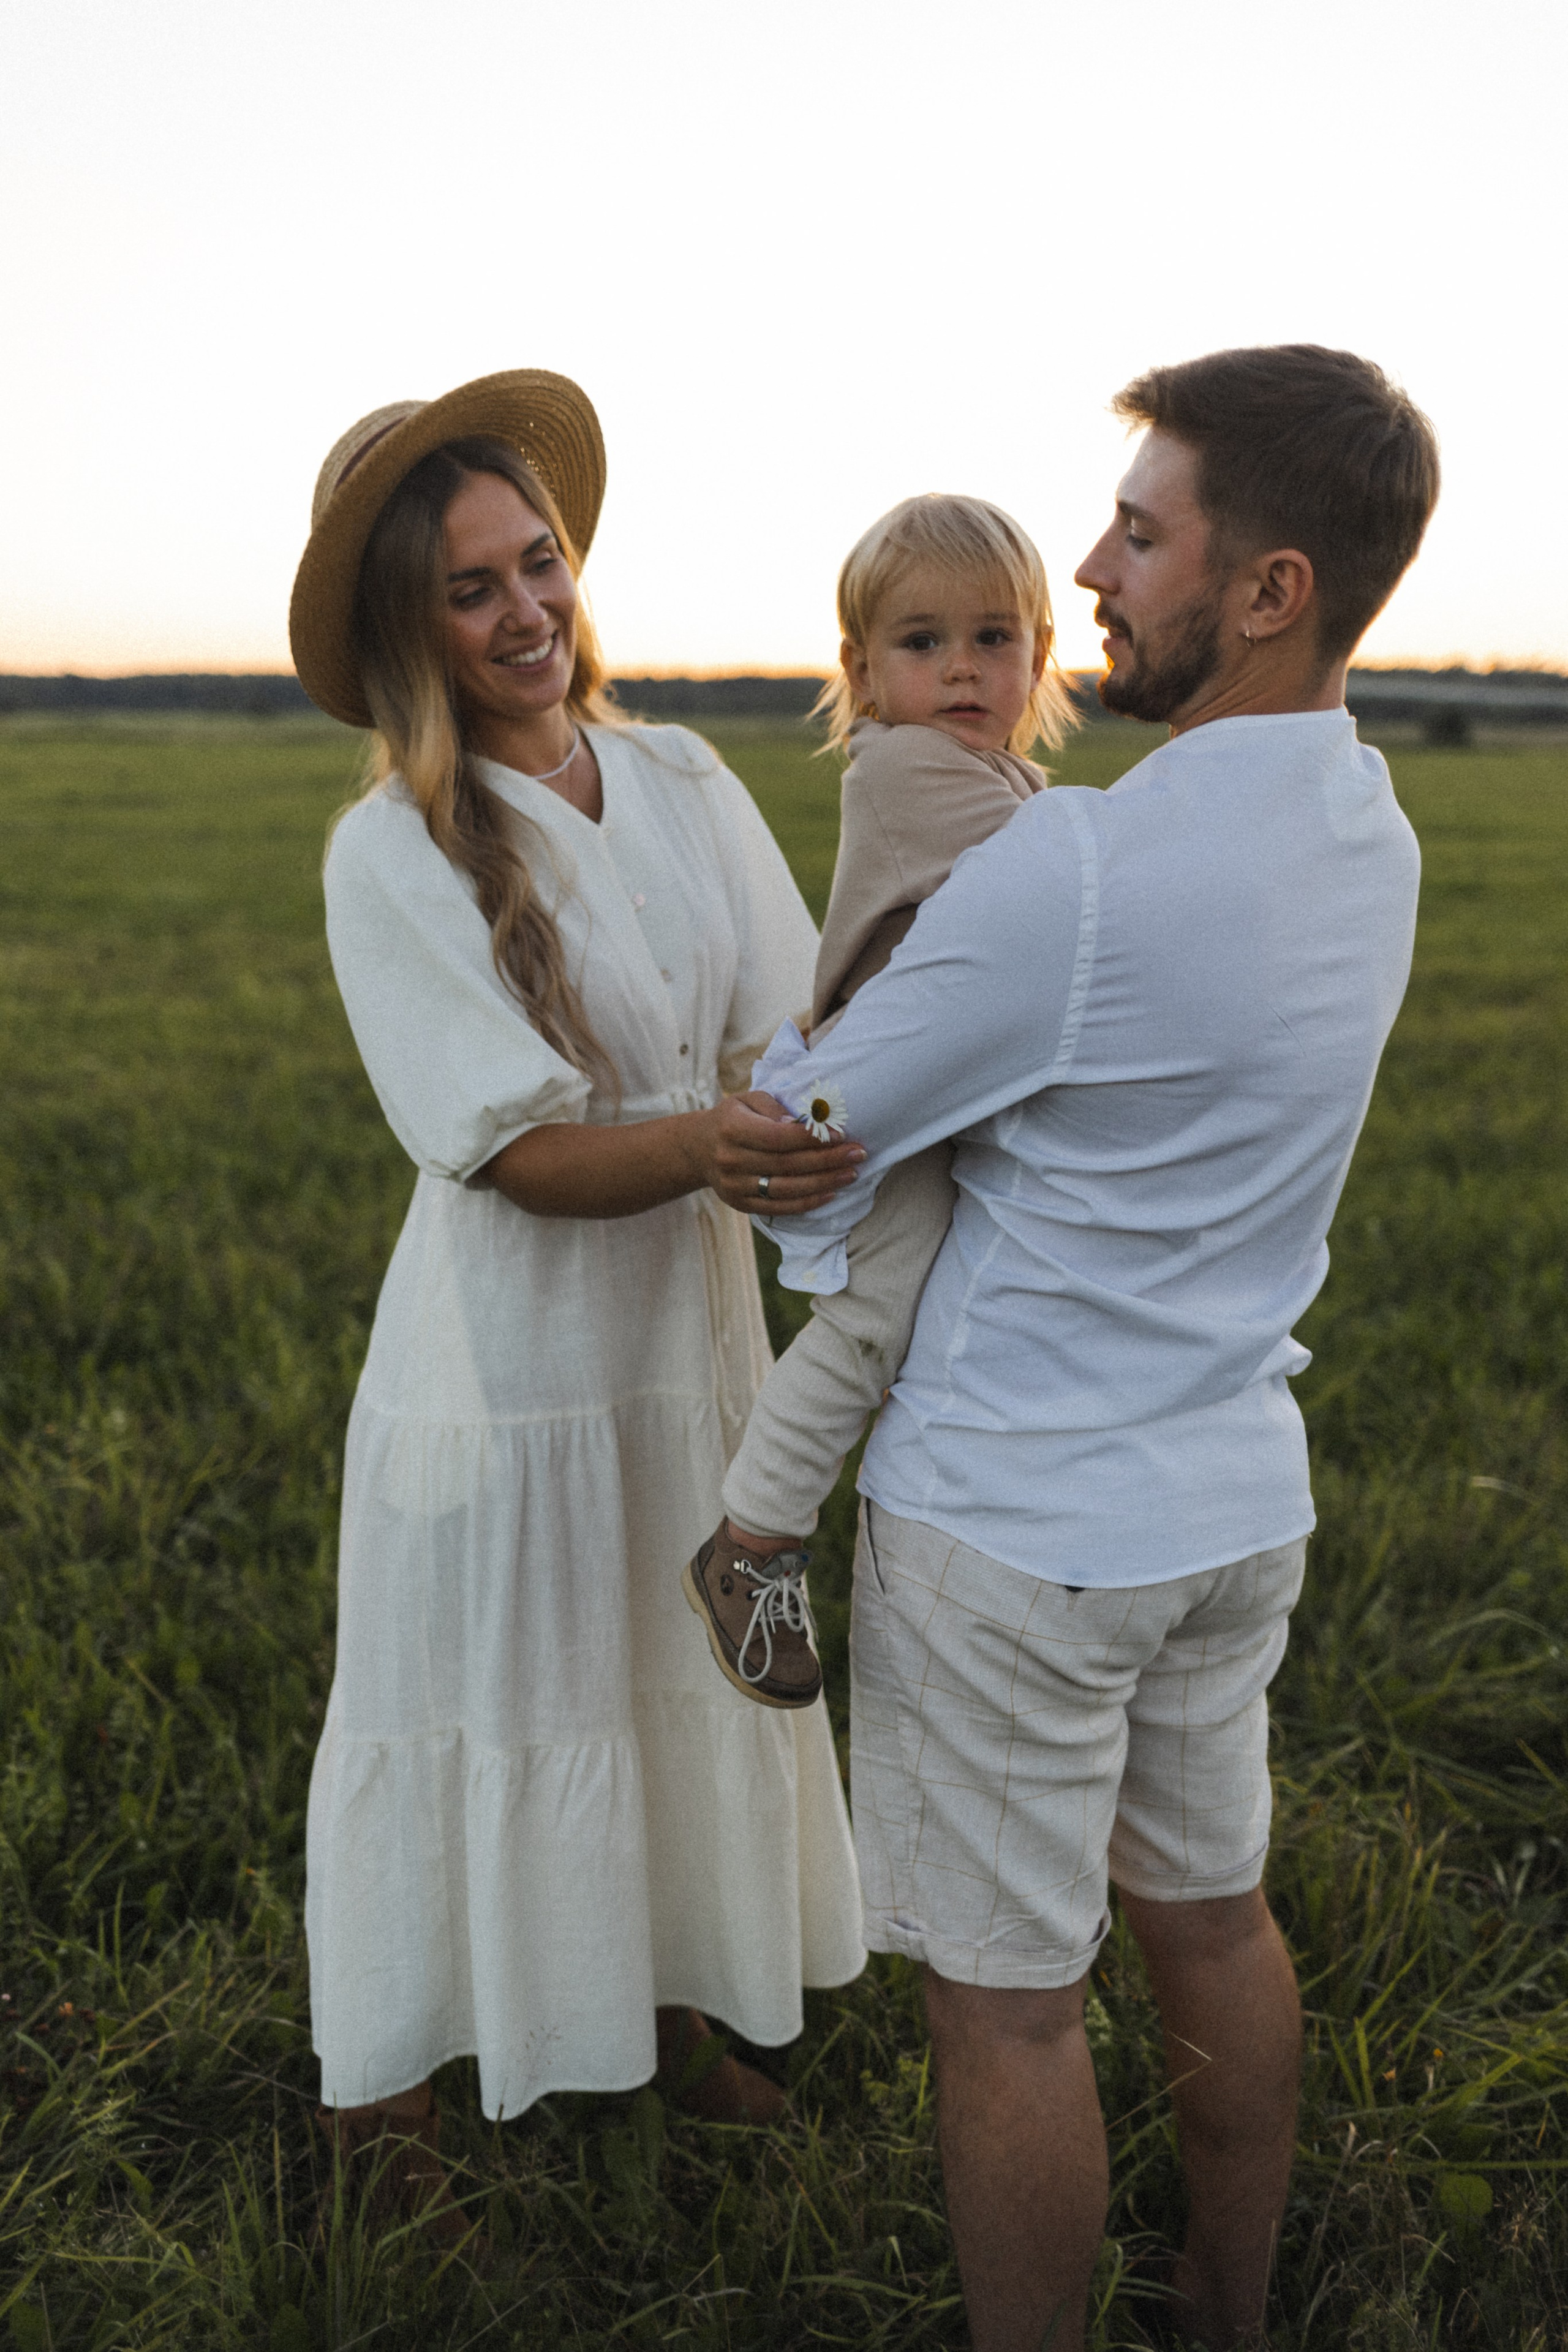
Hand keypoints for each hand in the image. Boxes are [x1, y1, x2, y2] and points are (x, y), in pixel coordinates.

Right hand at [705, 1090, 863, 1214]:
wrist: (698, 1149)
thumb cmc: (734, 1118)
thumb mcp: (748, 1100)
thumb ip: (774, 1108)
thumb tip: (803, 1124)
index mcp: (732, 1129)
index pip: (777, 1137)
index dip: (811, 1138)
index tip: (841, 1134)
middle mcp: (731, 1160)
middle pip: (787, 1164)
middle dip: (827, 1160)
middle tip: (858, 1153)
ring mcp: (734, 1186)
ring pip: (786, 1189)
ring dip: (823, 1183)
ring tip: (851, 1174)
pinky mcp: (741, 1204)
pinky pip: (779, 1208)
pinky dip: (807, 1203)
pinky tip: (830, 1194)